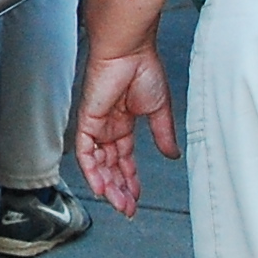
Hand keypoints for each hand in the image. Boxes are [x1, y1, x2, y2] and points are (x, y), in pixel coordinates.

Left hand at [75, 43, 177, 217]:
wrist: (130, 49)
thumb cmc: (144, 67)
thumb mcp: (160, 109)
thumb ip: (163, 134)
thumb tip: (172, 155)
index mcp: (124, 122)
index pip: (124, 158)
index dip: (130, 179)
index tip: (136, 197)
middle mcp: (108, 126)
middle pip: (111, 166)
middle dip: (120, 188)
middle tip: (128, 207)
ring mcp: (97, 124)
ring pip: (98, 163)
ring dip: (108, 185)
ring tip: (119, 203)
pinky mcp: (87, 119)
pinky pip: (85, 151)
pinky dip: (92, 170)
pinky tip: (102, 187)